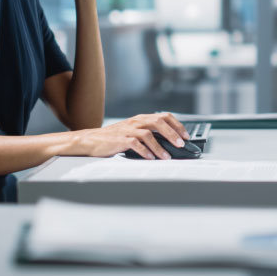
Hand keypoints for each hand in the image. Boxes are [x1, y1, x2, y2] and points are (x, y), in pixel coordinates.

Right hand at [73, 113, 191, 159]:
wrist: (91, 140)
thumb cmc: (114, 138)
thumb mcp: (133, 131)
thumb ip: (149, 134)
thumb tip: (169, 143)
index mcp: (141, 118)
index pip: (164, 117)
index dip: (177, 125)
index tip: (186, 136)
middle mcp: (136, 122)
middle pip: (159, 122)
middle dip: (172, 134)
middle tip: (181, 145)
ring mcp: (128, 130)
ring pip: (148, 134)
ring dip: (160, 146)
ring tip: (167, 156)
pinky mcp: (120, 139)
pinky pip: (135, 144)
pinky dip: (145, 151)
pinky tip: (150, 158)